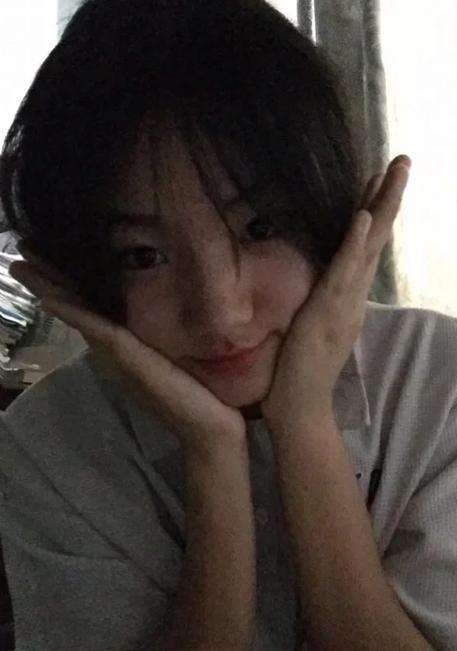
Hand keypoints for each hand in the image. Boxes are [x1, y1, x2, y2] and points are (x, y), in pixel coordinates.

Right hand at [8, 248, 246, 454]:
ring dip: (48, 290)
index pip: (86, 309)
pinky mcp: (130, 359)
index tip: (41, 260)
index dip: (62, 285)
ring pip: (77, 315)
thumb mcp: (173, 355)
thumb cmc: (197, 392)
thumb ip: (154, 338)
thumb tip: (152, 310)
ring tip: (21, 266)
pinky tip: (50, 298)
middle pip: (73, 309)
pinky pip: (96, 330)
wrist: (209, 427)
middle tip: (18, 257)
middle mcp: (112, 350)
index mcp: (121, 347)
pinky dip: (73, 313)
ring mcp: (117, 356)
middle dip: (45, 282)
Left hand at [260, 154, 411, 428]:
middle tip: (402, 160)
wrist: (299, 407)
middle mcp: (352, 295)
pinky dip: (355, 245)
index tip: (379, 179)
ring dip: (382, 207)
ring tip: (395, 170)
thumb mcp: (312, 325)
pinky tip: (363, 217)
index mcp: (348, 296)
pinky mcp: (328, 314)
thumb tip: (319, 283)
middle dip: (389, 197)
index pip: (365, 246)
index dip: (374, 210)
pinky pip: (343, 274)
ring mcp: (343, 303)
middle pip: (376, 238)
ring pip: (368, 248)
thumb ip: (321, 301)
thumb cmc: (299, 369)